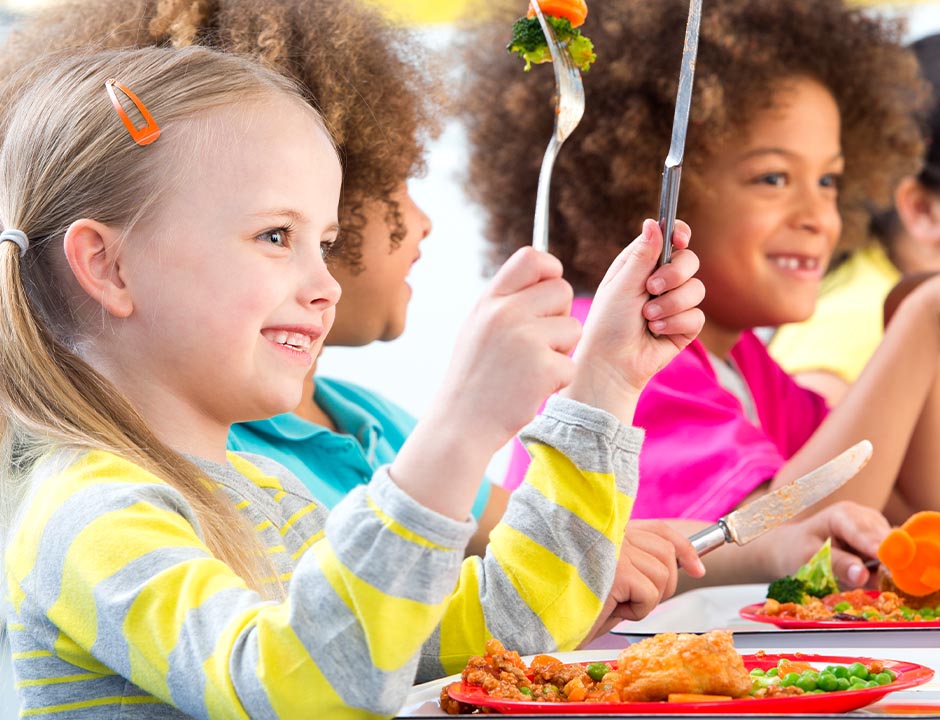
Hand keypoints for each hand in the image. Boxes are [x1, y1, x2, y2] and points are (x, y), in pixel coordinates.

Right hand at [430, 246, 581, 453]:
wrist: (459, 424)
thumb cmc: (474, 377)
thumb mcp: (477, 327)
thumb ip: (506, 302)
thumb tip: (546, 275)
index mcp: (489, 300)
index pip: (531, 258)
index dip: (550, 270)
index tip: (550, 290)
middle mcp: (504, 312)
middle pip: (561, 290)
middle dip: (560, 316)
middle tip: (541, 342)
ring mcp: (524, 339)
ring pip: (573, 328)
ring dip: (561, 351)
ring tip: (531, 369)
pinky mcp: (543, 368)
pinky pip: (570, 364)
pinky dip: (557, 380)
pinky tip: (531, 389)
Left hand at [562, 219, 704, 420]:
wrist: (612, 364)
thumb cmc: (608, 324)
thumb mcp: (621, 285)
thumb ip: (642, 256)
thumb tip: (653, 223)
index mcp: (641, 265)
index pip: (669, 239)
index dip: (679, 234)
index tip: (680, 239)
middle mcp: (660, 281)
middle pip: (690, 261)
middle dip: (674, 274)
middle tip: (652, 288)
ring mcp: (675, 303)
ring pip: (696, 289)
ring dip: (670, 304)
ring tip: (647, 318)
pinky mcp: (685, 326)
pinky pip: (697, 316)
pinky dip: (675, 323)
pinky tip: (656, 332)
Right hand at [582, 520, 705, 642]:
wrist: (546, 613)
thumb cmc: (576, 599)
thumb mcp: (613, 576)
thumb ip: (638, 563)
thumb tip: (680, 565)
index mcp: (612, 529)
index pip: (660, 529)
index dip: (684, 548)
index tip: (697, 569)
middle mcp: (614, 532)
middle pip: (667, 553)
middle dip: (665, 584)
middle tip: (639, 600)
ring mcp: (616, 548)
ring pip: (663, 575)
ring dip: (647, 599)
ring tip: (618, 603)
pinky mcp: (618, 570)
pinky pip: (650, 594)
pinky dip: (638, 610)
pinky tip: (613, 609)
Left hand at [762, 501, 890, 587]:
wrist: (793, 548)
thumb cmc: (798, 550)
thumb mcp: (810, 558)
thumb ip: (836, 565)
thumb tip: (862, 575)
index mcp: (843, 515)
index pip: (865, 533)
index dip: (880, 549)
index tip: (892, 563)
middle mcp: (865, 517)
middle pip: (886, 541)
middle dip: (889, 561)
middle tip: (891, 582)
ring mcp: (875, 529)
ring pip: (894, 551)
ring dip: (888, 569)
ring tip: (877, 582)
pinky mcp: (881, 544)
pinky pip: (892, 560)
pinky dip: (887, 573)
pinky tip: (877, 581)